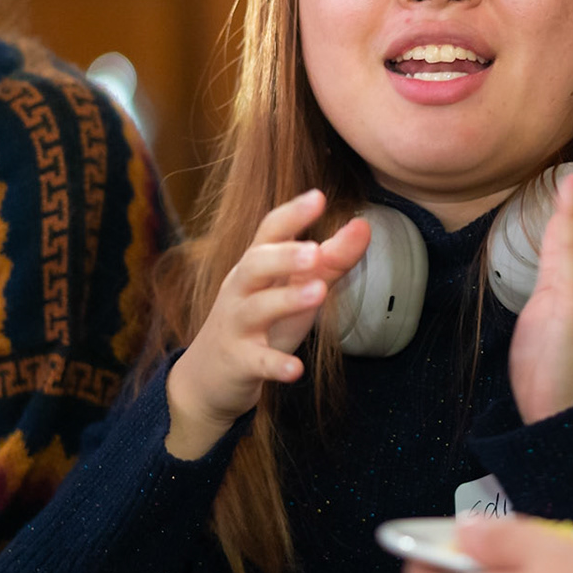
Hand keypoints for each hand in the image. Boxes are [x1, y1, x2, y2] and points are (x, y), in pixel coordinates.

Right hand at [165, 189, 369, 458]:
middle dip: (284, 255)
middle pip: (255, 263)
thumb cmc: (260, 323)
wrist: (209, 375)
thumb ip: (331, 260)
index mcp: (256, 265)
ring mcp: (237, 325)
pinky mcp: (239, 362)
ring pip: (256, 308)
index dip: (292, 214)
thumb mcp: (293, 288)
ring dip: (287, 300)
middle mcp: (241, 289)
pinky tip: (296, 369)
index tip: (319, 197)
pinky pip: (257, 361)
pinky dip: (275, 365)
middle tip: (316, 251)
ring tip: (319, 292)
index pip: (269, 231)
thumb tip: (363, 224)